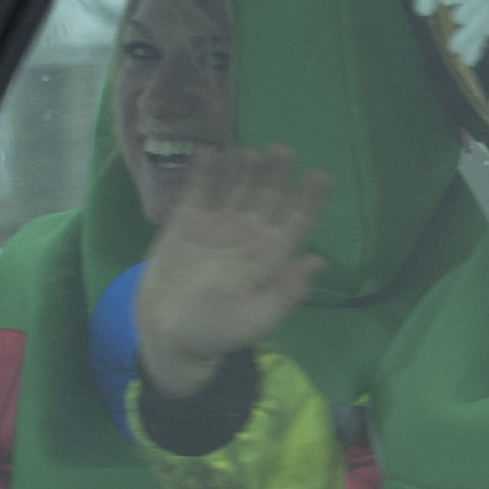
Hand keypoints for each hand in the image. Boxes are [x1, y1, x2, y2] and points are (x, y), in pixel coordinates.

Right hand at [135, 143, 327, 396]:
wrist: (168, 337)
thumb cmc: (217, 332)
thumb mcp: (258, 319)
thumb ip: (287, 291)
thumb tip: (319, 261)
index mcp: (270, 256)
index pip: (298, 221)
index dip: (311, 199)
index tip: (321, 176)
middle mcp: (248, 234)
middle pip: (268, 195)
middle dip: (277, 173)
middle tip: (281, 150)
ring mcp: (216, 226)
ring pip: (236, 187)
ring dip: (244, 168)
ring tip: (248, 152)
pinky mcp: (185, 223)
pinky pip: (198, 191)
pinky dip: (204, 173)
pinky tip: (209, 154)